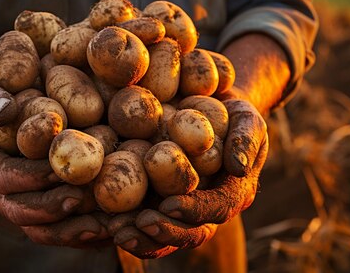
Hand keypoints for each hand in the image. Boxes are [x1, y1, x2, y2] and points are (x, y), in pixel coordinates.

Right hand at [0, 71, 109, 245]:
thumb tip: (5, 110)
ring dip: (70, 231)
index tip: (59, 170)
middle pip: (18, 211)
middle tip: (82, 199)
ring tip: (103, 225)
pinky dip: (82, 233)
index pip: (1, 176)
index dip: (29, 176)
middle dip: (51, 209)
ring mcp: (13, 200)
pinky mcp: (35, 204)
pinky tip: (111, 229)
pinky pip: (57, 227)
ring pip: (38, 229)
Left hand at [111, 98, 267, 257]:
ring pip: (164, 237)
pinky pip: (142, 223)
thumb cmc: (232, 115)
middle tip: (140, 223)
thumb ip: (246, 139)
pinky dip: (125, 225)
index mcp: (231, 194)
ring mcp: (180, 210)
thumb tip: (238, 168)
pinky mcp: (156, 204)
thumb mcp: (246, 119)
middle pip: (189, 233)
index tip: (170, 204)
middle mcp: (206, 210)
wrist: (210, 112)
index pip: (217, 209)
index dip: (195, 210)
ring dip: (141, 238)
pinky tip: (103, 221)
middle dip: (165, 232)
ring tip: (116, 230)